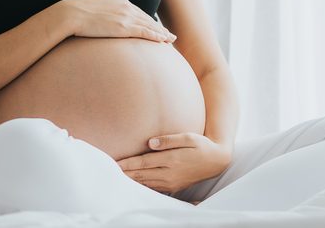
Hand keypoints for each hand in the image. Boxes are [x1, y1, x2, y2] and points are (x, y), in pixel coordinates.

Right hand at [60, 0, 175, 42]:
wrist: (72, 14)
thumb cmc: (77, 12)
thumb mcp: (95, 6)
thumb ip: (105, 10)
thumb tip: (104, 17)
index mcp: (119, 2)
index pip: (138, 12)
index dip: (148, 20)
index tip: (155, 25)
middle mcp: (126, 8)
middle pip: (147, 18)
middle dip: (159, 27)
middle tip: (169, 34)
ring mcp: (126, 17)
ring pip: (149, 26)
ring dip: (161, 33)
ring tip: (170, 39)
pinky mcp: (124, 28)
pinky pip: (145, 32)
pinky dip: (156, 36)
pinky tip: (163, 40)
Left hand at [115, 133, 232, 195]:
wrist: (216, 161)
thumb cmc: (201, 145)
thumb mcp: (188, 137)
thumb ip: (169, 140)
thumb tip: (150, 142)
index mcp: (171, 159)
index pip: (143, 162)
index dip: (128, 163)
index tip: (114, 162)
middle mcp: (169, 173)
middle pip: (141, 174)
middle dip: (125, 173)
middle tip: (109, 171)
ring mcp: (171, 182)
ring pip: (146, 183)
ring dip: (131, 180)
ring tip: (117, 178)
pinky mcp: (174, 186)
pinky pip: (154, 188)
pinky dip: (142, 186)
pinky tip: (134, 184)